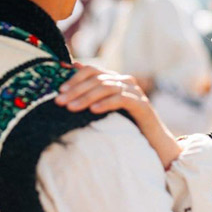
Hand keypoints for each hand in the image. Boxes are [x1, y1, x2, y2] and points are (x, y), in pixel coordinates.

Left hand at [56, 63, 181, 168]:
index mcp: (115, 79)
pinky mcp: (141, 104)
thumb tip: (70, 73)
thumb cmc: (127, 125)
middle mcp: (125, 81)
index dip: (74, 78)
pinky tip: (93, 110)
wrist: (153, 141)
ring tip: (71, 108)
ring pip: (107, 87)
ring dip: (86, 97)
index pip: (92, 70)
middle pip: (97, 78)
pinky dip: (106, 103)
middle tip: (59, 102)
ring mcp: (134, 92)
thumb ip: (91, 94)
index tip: (59, 91)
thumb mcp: (105, 108)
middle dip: (76, 90)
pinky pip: (121, 99)